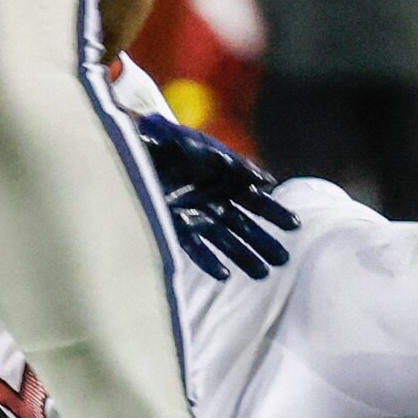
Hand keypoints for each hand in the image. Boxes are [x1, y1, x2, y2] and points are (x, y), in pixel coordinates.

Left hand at [134, 113, 297, 279]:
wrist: (124, 151)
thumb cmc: (160, 142)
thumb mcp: (192, 145)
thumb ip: (225, 161)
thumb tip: (264, 180)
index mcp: (223, 177)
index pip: (255, 198)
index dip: (275, 212)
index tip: (294, 226)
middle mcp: (212, 199)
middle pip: (244, 223)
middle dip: (263, 241)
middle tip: (283, 259)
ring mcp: (194, 215)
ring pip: (224, 239)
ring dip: (243, 256)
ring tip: (263, 274)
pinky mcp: (173, 227)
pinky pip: (194, 247)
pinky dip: (208, 260)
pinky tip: (224, 275)